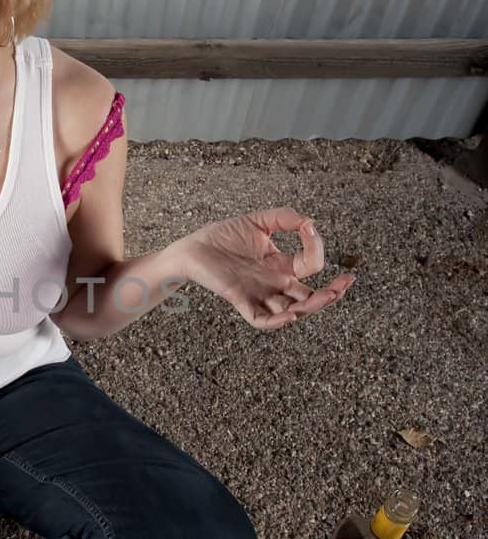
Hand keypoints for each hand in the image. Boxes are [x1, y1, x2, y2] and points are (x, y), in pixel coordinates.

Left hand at [183, 209, 354, 331]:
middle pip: (310, 298)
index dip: (315, 248)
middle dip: (331, 294)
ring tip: (326, 296)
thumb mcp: (258, 221)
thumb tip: (309, 222)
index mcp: (281, 267)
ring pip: (293, 312)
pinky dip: (277, 321)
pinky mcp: (240, 300)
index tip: (309, 228)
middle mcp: (274, 284)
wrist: (192, 248)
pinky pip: (262, 320)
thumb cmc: (221, 237)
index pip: (310, 266)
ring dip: (311, 307)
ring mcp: (259, 295)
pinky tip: (291, 315)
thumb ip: (284, 217)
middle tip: (346, 283)